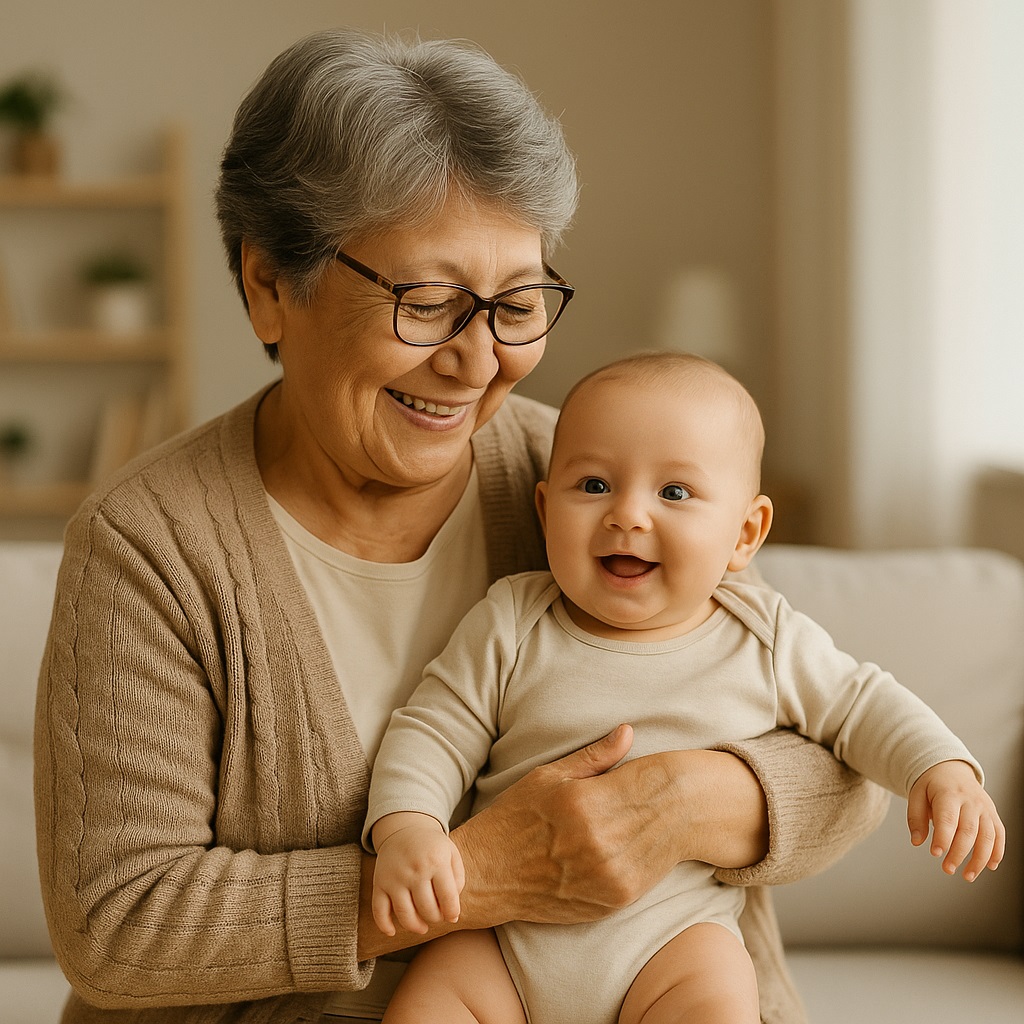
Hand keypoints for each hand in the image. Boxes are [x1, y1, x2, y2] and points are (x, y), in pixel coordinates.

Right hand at [370, 812, 464, 935]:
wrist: (404, 828)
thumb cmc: (432, 846)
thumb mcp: (451, 854)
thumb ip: (458, 881)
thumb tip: (452, 912)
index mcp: (436, 860)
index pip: (448, 897)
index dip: (452, 913)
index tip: (453, 917)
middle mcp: (415, 869)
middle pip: (427, 909)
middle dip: (435, 918)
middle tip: (437, 916)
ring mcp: (395, 877)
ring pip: (405, 915)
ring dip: (416, 927)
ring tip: (422, 927)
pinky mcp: (379, 883)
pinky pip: (379, 911)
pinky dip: (384, 926)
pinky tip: (392, 932)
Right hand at [452, 724, 767, 926]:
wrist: (488, 877)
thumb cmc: (512, 819)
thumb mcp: (547, 777)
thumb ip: (593, 758)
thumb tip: (629, 731)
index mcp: (584, 803)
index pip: (641, 779)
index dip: (658, 770)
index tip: (670, 762)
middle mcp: (601, 842)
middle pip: (656, 812)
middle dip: (667, 798)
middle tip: (680, 784)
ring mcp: (610, 876)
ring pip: (659, 845)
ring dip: (667, 828)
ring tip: (670, 810)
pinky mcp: (613, 901)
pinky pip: (649, 874)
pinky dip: (655, 856)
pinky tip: (653, 840)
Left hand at [907, 760, 1004, 880]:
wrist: (951, 768)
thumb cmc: (932, 785)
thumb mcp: (916, 794)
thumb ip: (915, 818)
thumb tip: (917, 842)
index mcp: (948, 793)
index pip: (948, 818)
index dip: (943, 838)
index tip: (935, 853)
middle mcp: (970, 801)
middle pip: (968, 831)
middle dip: (959, 853)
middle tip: (947, 869)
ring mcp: (985, 807)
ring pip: (988, 836)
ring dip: (980, 859)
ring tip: (968, 876)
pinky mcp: (993, 814)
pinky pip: (999, 835)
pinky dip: (997, 852)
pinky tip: (990, 867)